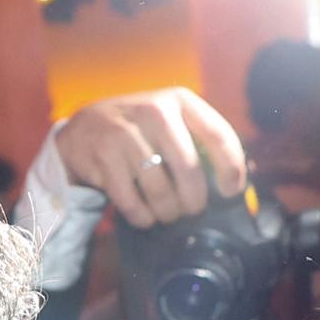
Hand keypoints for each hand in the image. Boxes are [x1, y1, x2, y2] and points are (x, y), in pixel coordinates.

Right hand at [55, 89, 246, 231]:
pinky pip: (134, 204)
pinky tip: (144, 215)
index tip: (230, 192)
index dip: (231, 170)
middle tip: (191, 209)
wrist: (85, 129)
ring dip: (168, 213)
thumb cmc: (140, 132)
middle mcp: (155, 112)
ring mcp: (126, 134)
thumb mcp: (171, 122)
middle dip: (194, 201)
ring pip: (161, 192)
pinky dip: (143, 218)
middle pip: (190, 170)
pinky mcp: (104, 158)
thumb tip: (235, 182)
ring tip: (166, 213)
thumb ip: (200, 142)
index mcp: (180, 101)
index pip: (219, 135)